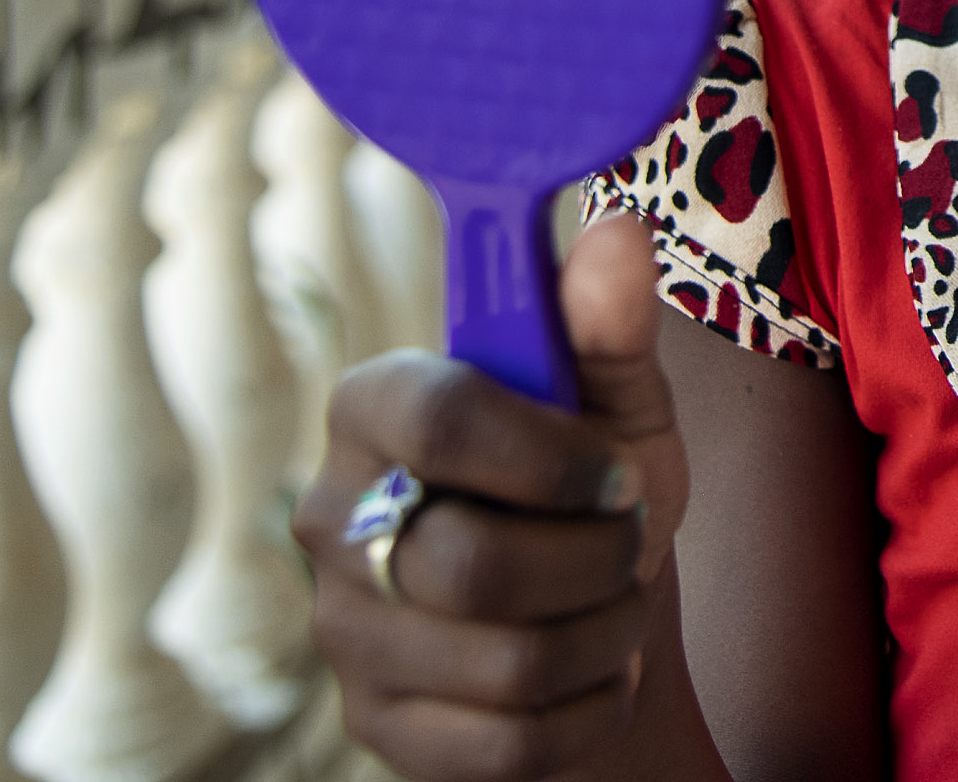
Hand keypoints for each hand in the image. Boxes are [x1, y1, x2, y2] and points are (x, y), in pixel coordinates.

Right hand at [296, 210, 690, 779]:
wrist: (594, 624)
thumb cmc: (595, 493)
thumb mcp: (618, 405)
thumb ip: (609, 326)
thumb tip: (617, 227)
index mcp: (377, 406)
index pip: (437, 418)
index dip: (549, 455)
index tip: (612, 472)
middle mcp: (332, 516)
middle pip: (471, 562)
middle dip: (594, 561)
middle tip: (624, 544)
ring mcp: (344, 632)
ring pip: (503, 660)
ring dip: (605, 635)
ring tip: (614, 605)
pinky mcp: (378, 727)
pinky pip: (509, 741)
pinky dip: (589, 709)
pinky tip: (591, 673)